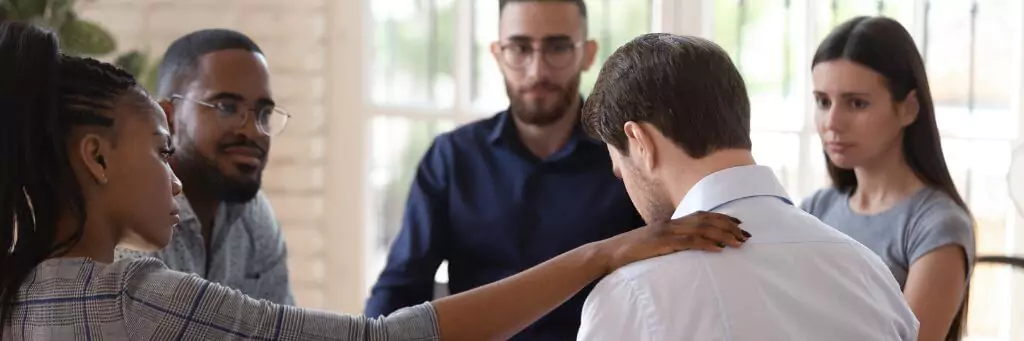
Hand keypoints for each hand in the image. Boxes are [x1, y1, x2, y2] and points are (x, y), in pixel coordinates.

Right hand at [593, 211, 749, 272]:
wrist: (611, 253)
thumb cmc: (632, 252)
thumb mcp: (654, 244)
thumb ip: (670, 243)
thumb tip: (685, 247)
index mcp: (670, 223)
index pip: (701, 215)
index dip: (721, 217)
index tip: (739, 222)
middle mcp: (671, 224)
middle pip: (705, 220)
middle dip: (728, 226)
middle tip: (747, 234)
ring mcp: (667, 232)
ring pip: (701, 229)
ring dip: (723, 234)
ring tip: (739, 241)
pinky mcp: (663, 243)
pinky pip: (689, 242)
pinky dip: (706, 244)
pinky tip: (719, 248)